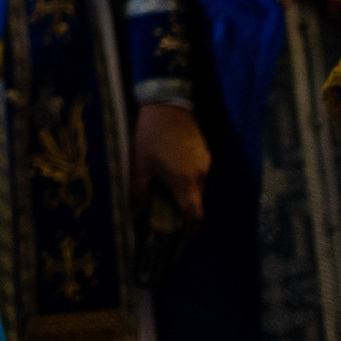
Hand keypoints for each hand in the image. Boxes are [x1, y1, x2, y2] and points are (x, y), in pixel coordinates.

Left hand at [130, 102, 209, 226]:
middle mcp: (200, 174)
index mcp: (184, 181)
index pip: (194, 215)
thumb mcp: (140, 164)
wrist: (168, 104)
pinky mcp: (206, 152)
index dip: (189, 229)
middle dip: (184, 211)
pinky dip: (189, 179)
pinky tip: (174, 171)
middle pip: (196, 202)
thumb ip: (138, 192)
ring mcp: (205, 162)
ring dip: (186, 193)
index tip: (180, 236)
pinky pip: (200, 173)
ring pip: (199, 187)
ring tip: (168, 190)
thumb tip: (134, 214)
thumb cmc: (150, 135)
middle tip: (168, 213)